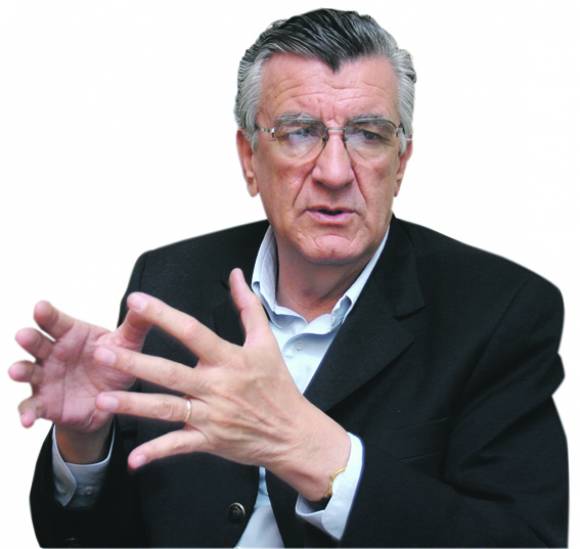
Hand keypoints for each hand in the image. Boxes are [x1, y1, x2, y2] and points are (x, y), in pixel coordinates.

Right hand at [9, 301, 150, 434]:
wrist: (111, 401)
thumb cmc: (114, 363)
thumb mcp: (127, 344)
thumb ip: (135, 325)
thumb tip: (145, 301)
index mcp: (72, 334)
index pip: (56, 321)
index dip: (47, 314)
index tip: (40, 307)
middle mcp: (53, 352)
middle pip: (37, 343)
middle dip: (29, 338)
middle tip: (23, 335)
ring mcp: (45, 377)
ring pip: (28, 371)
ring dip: (21, 370)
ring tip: (15, 371)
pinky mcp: (45, 403)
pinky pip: (31, 407)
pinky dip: (26, 413)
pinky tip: (26, 421)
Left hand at [94, 268, 349, 500]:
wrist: (291, 431)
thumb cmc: (277, 385)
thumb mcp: (267, 341)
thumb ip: (248, 306)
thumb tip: (237, 275)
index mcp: (229, 359)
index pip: (192, 331)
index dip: (163, 315)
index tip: (136, 301)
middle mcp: (217, 386)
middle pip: (171, 372)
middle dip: (134, 362)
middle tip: (101, 352)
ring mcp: (212, 415)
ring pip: (168, 408)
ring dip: (134, 405)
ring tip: (103, 399)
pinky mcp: (209, 439)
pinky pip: (179, 445)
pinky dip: (157, 452)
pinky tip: (134, 459)